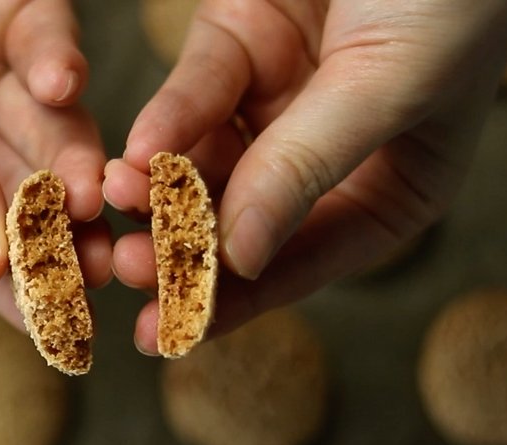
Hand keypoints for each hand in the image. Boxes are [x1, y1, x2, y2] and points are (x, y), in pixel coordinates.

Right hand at [0, 0, 110, 323]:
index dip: (5, 283)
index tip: (62, 324)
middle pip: (7, 195)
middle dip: (51, 227)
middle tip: (102, 261)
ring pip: (39, 134)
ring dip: (65, 159)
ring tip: (88, 188)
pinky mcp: (11, 17)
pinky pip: (47, 53)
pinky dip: (56, 65)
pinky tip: (56, 77)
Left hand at [104, 0, 506, 352]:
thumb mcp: (390, 83)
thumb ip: (308, 166)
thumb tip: (239, 259)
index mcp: (388, 190)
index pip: (300, 262)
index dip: (233, 301)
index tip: (166, 335)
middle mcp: (327, 159)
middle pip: (238, 222)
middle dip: (178, 246)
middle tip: (125, 268)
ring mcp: (278, 104)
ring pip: (202, 164)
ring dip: (157, 186)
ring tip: (117, 197)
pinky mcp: (237, 46)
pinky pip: (192, 98)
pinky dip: (165, 121)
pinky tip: (139, 148)